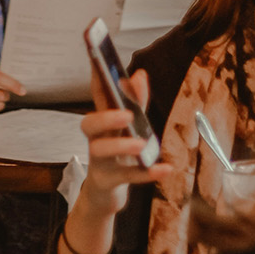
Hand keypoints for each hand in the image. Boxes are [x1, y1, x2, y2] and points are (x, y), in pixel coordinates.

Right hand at [78, 69, 170, 220]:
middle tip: (127, 116)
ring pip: (101, 151)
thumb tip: (139, 73)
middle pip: (89, 124)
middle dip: (105, 117)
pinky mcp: (107, 182)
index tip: (97, 59)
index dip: (97, 78)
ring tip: (141, 145)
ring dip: (121, 146)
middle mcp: (97, 139)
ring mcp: (99, 162)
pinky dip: (146, 174)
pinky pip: (126, 177)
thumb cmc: (118, 156)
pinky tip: (165, 169)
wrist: (104, 194)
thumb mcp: (128, 128)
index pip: (98, 96)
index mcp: (103, 123)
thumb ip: (136, 102)